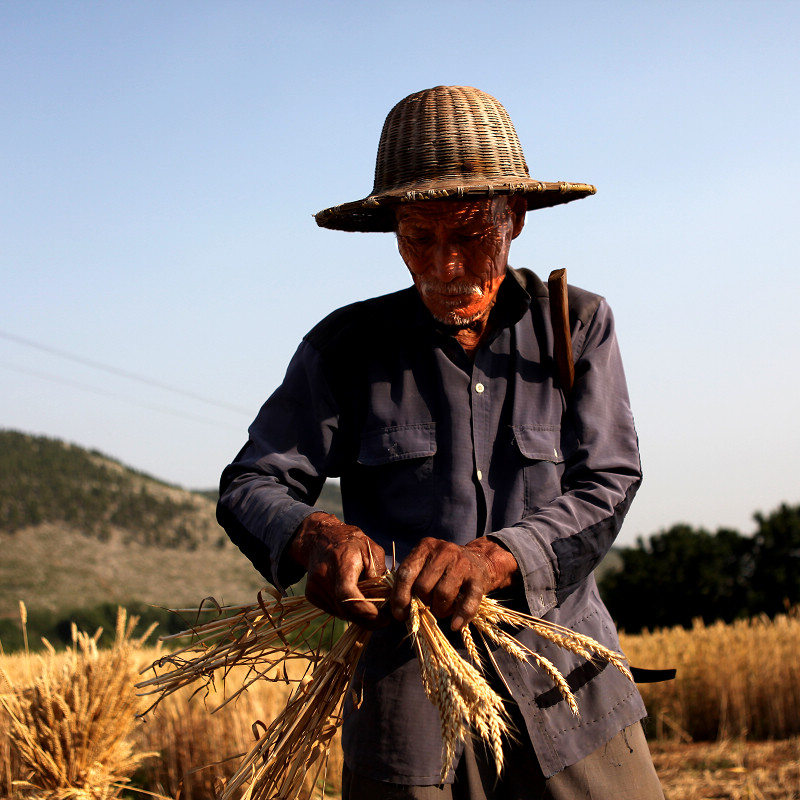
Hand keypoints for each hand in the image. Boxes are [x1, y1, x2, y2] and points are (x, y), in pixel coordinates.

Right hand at [290, 511, 386, 627]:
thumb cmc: (351, 543)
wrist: (319, 539)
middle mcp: (323, 577)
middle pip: (345, 609)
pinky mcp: (312, 595)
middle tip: (385, 620)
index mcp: (340, 562)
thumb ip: (378, 572)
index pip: (347, 594)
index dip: (364, 610)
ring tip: (374, 609)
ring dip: (358, 616)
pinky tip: (356, 600)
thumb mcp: (371, 549)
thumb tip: (385, 598)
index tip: (382, 616)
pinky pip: (334, 611)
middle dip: (367, 619)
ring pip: (340, 613)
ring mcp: (314, 588)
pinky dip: (348, 611)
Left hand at [390, 537, 517, 630]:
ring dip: (440, 610)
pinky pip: (467, 602)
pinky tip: (455, 625)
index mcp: (425, 547)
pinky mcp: (478, 578)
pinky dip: (460, 616)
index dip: (400, 596)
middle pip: (423, 586)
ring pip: (442, 594)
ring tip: (442, 610)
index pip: (406, 572)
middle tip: (428, 607)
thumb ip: (411, 581)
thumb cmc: (445, 568)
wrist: (480, 560)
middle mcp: (443, 551)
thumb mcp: (426, 565)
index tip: (399, 614)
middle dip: (423, 603)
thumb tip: (398, 610)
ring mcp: (462, 563)